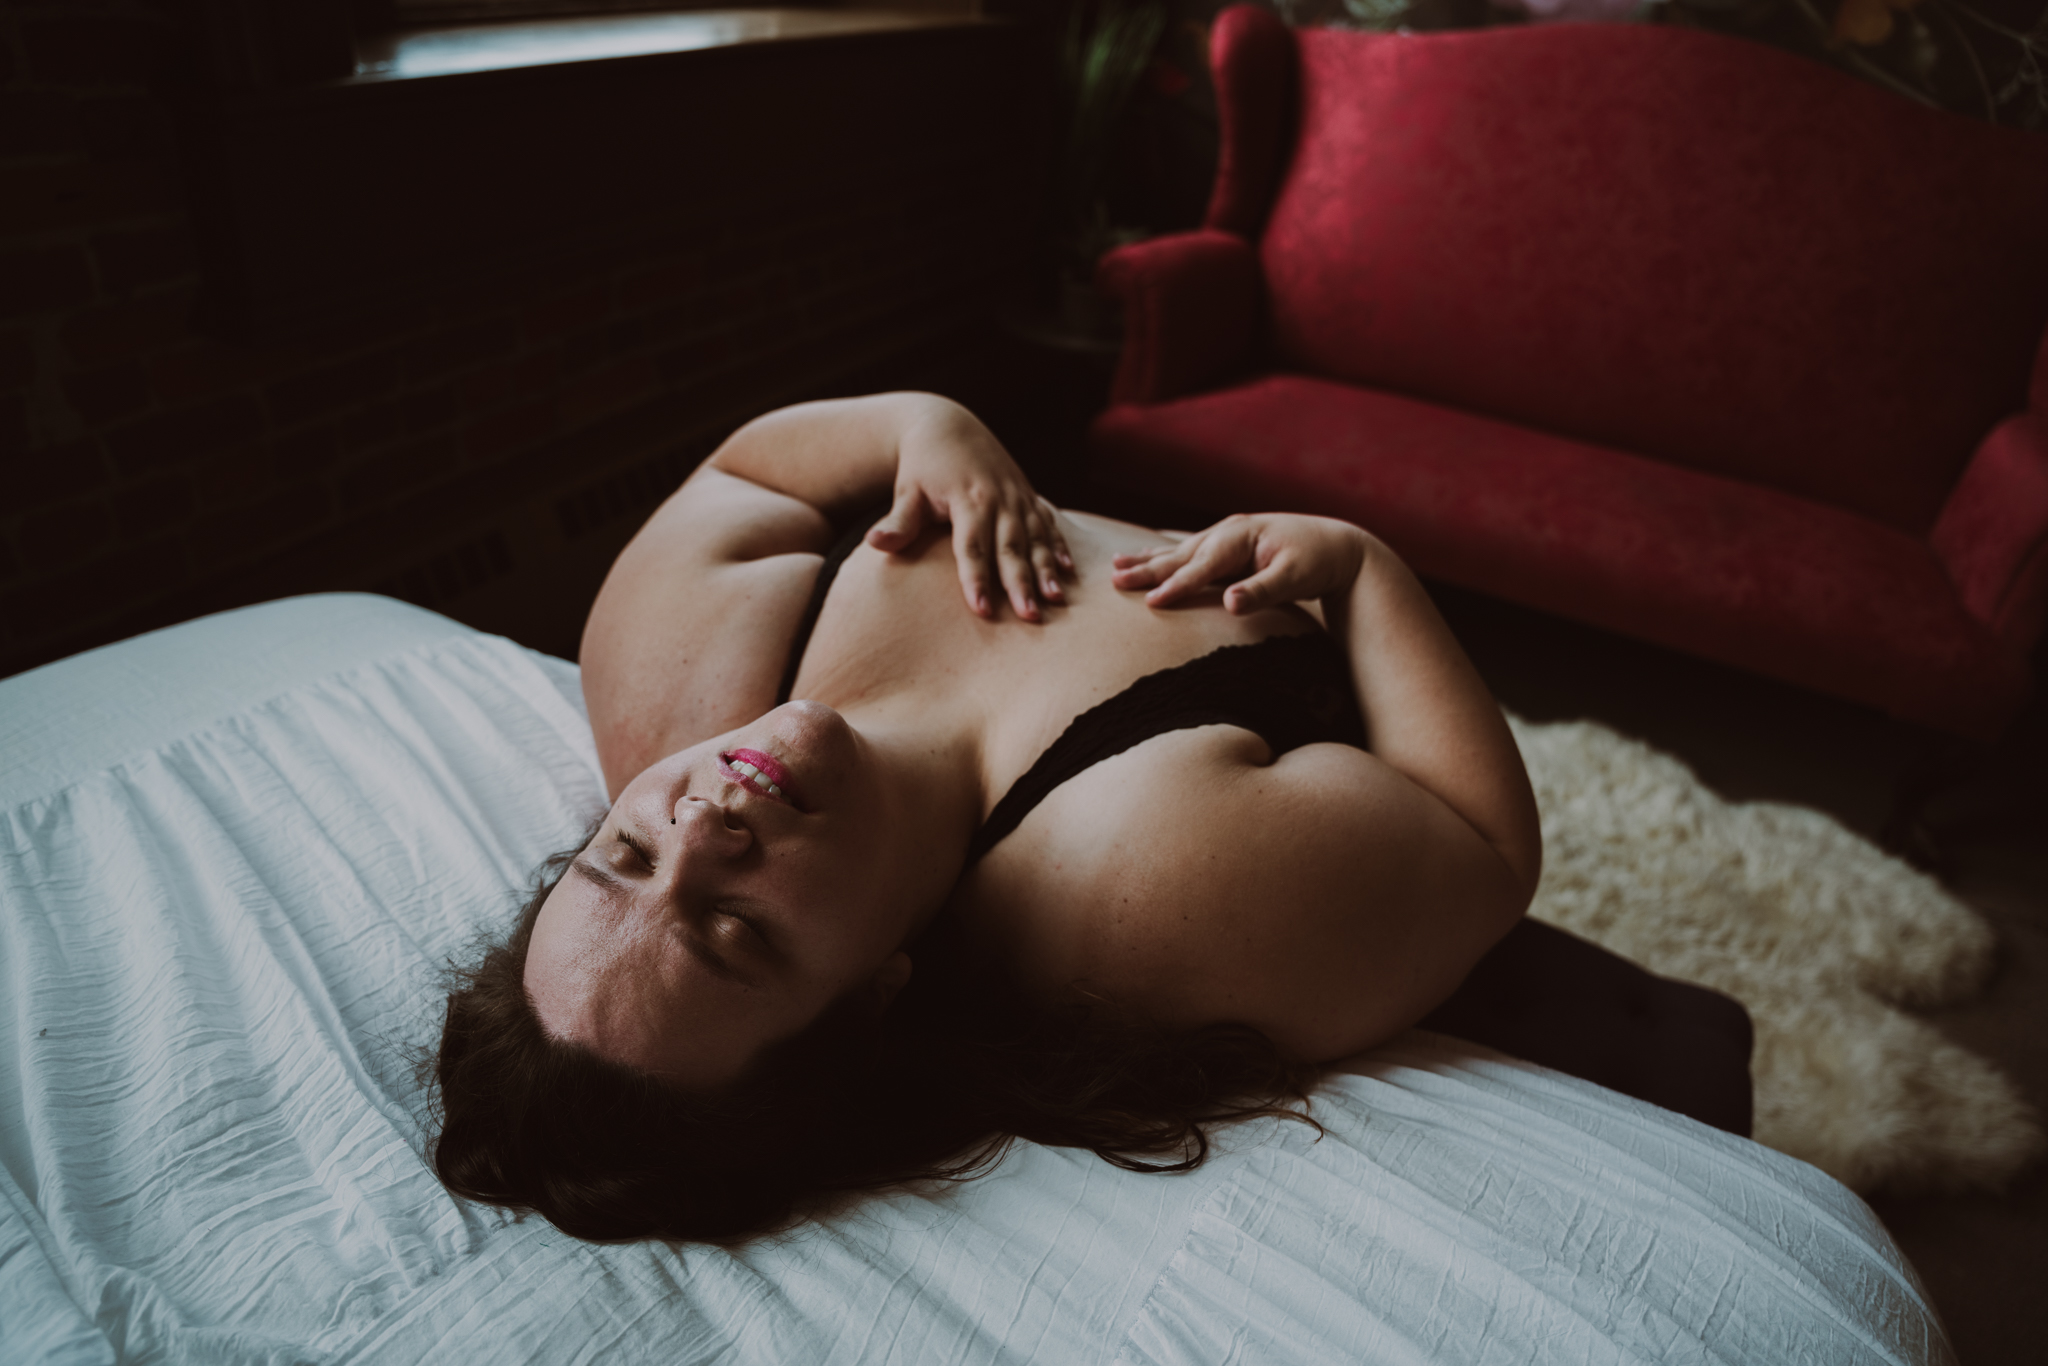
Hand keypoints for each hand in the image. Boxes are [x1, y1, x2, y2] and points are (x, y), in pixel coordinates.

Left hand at [864, 401, 1073, 620]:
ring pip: (1036, 538)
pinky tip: (1068, 573)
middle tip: (1030, 618)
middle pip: (1010, 547)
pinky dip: (1059, 547)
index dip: (977, 579)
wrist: (947, 425)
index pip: (972, 547)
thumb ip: (898, 521)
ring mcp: (1018, 496)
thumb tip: (875, 543)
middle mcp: (999, 498)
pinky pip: (1048, 523)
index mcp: (968, 498)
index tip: (981, 610)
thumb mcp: (907, 491)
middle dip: (1021, 583)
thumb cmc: (922, 466)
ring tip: (1055, 600)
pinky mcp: (1029, 496)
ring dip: (1047, 569)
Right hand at [1110, 513, 1367, 613]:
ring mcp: (1224, 536)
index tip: (1150, 601)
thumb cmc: (1317, 563)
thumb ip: (1260, 591)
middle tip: (1115, 581)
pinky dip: (1162, 557)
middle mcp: (1226, 532)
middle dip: (1146, 569)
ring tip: (1115, 566)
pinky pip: (1187, 553)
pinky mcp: (1225, 546)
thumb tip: (1230, 604)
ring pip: (1177, 551)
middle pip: (1180, 556)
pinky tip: (1143, 558)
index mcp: (1240, 537)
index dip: (1176, 585)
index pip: (1201, 567)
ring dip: (1146, 560)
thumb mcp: (1295, 579)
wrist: (1336, 547)